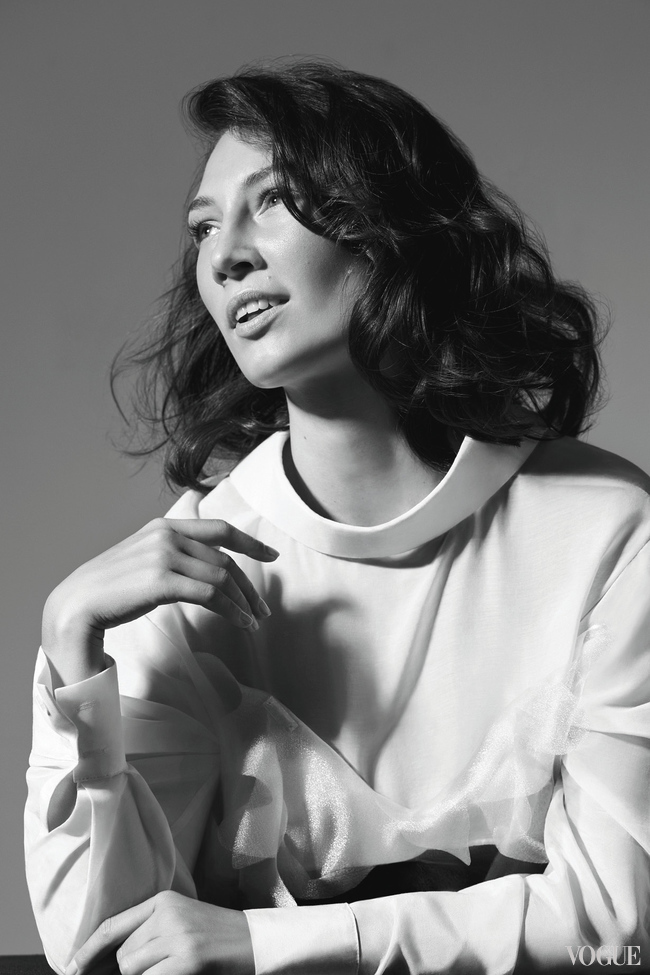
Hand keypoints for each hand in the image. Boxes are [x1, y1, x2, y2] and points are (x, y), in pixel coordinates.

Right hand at [43, 518, 278, 683]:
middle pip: (224, 560)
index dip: (249, 542)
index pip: (218, 528)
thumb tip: (205, 566)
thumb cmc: (110, 591)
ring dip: (243, 602)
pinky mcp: (162, 580)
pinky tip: (241, 623)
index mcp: (163, 527)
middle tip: (263, 608)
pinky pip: (210, 594)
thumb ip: (171, 555)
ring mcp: (164, 555)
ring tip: (253, 621)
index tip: (271, 555)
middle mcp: (166, 535)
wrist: (76, 605)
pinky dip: (232, 610)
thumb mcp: (143, 560)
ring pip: (221, 577)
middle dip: (248, 586)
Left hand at [67, 890, 254, 974]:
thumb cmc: (215, 936)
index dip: (88, 951)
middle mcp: (166, 915)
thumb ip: (148, 932)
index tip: (72, 968)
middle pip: (123, 955)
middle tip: (160, 967)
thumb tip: (110, 960)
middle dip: (130, 971)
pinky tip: (176, 974)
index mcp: (163, 900)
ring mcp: (177, 937)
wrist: (254, 941)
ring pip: (132, 969)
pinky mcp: (186, 960)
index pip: (113, 926)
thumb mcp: (180, 921)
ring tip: (172, 968)